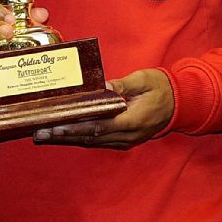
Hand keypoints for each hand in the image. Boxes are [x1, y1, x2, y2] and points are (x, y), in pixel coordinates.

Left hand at [32, 68, 173, 149]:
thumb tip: (101, 87)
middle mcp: (127, 135)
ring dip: (68, 139)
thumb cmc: (162, 87)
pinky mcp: (124, 140)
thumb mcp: (144, 80)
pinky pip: (98, 140)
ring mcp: (126, 140)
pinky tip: (65, 135)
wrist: (182, 103)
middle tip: (39, 133)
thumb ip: (122, 85)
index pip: (98, 126)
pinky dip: (80, 138)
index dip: (74, 128)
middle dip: (63, 136)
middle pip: (90, 137)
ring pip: (92, 141)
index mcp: (132, 121)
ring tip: (45, 135)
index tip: (55, 127)